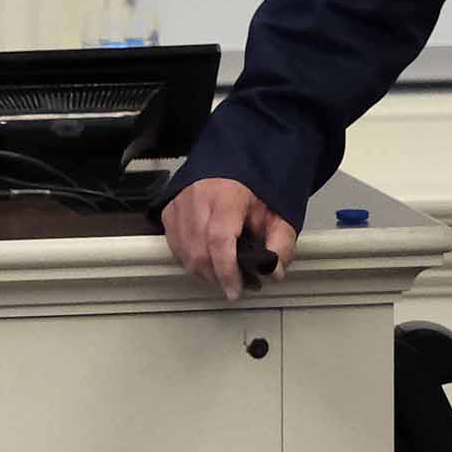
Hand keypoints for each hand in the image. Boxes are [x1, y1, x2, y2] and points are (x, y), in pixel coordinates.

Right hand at [159, 177, 297, 301]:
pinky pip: (175, 246)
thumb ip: (281, 242)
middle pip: (199, 251)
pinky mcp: (170, 210)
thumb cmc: (253, 188)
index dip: (226, 271)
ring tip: (224, 274)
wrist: (236, 162)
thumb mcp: (277, 211)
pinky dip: (189, 260)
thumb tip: (274, 271)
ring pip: (184, 253)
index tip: (235, 289)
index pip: (219, 239)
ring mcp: (180, 204)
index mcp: (226, 194)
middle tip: (236, 285)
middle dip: (217, 277)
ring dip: (203, 272)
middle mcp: (198, 197)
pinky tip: (206, 261)